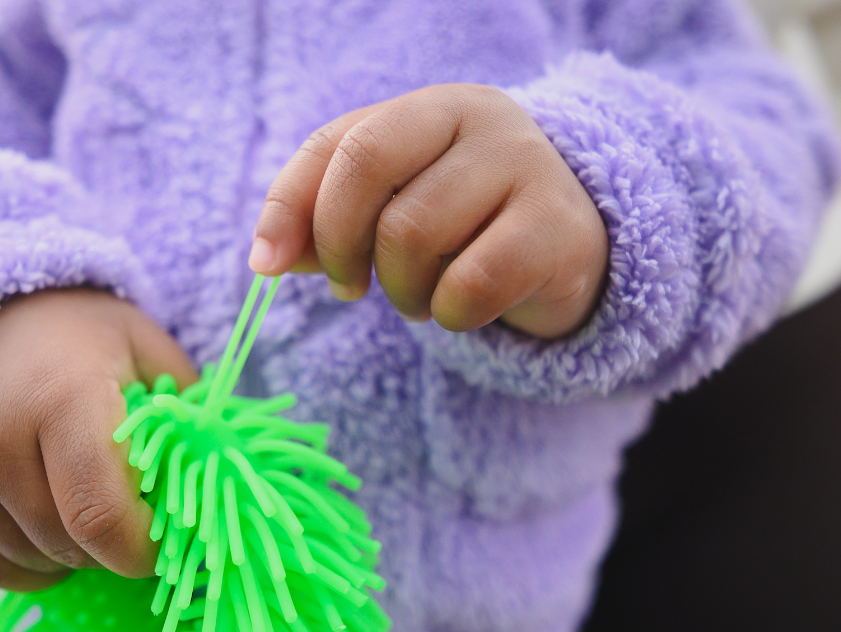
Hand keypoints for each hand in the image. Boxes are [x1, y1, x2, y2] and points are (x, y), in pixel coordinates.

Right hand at [0, 289, 197, 590]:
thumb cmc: (83, 338)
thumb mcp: (147, 353)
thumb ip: (189, 419)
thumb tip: (223, 491)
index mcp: (63, 397)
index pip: (101, 518)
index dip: (141, 551)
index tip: (164, 542)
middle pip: (70, 545)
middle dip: (113, 549)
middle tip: (131, 518)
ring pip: (33, 561)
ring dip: (72, 556)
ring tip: (85, 507)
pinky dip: (29, 566)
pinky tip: (49, 530)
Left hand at [249, 83, 609, 338]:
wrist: (575, 253)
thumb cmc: (468, 230)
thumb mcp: (395, 211)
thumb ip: (326, 223)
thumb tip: (266, 260)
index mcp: (431, 108)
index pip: (338, 142)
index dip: (290, 206)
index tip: (267, 265)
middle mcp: (483, 120)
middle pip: (367, 171)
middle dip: (339, 244)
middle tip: (350, 289)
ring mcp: (526, 168)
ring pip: (411, 232)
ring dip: (400, 289)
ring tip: (419, 297)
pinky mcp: (558, 231)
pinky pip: (468, 284)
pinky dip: (449, 314)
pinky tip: (461, 309)